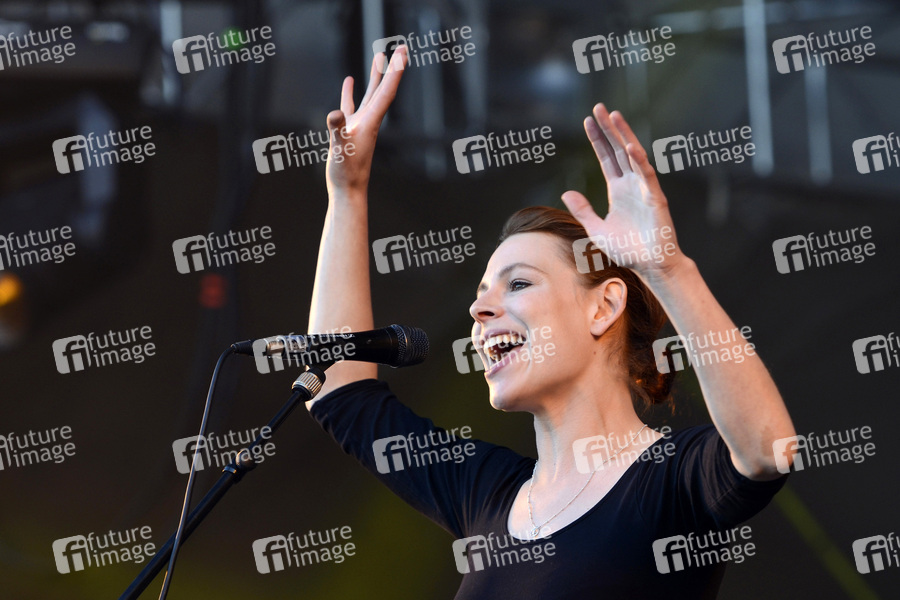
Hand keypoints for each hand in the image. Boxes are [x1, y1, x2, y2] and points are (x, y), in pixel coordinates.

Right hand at [325, 47, 406, 196]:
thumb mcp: (340, 149)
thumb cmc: (346, 173)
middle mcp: (370, 120)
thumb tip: (335, 114)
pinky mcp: (349, 130)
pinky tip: (349, 80)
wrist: (347, 191)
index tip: (403, 52)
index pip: (386, 91)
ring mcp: (360, 124)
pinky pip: (351, 105)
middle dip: (392, 67)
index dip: (395, 71)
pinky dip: (350, 92)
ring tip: (380, 56)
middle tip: (402, 47)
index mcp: (371, 122)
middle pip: (384, 88)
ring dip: (376, 75)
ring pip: (370, 93)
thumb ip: (338, 131)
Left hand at [562, 103, 686, 280]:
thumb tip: (566, 192)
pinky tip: (630, 146)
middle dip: (609, 129)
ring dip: (624, 135)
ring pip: (633, 156)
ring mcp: (644, 189)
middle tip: (599, 107)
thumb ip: (583, 210)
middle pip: (618, 150)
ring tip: (614, 116)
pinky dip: (639, 161)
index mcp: (617, 190)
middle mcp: (631, 184)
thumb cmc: (627, 249)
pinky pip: (647, 176)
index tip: (587, 120)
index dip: (598, 139)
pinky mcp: (655, 198)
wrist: (649, 266)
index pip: (606, 158)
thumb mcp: (596, 229)